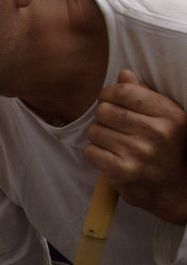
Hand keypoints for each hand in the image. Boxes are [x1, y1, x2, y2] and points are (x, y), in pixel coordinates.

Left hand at [83, 70, 186, 222]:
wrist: (174, 190)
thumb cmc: (166, 149)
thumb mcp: (165, 119)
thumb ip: (144, 95)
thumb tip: (123, 74)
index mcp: (170, 115)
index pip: (125, 91)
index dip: (109, 93)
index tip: (109, 100)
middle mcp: (156, 132)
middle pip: (104, 110)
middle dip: (102, 116)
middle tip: (112, 126)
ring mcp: (139, 153)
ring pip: (94, 131)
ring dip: (98, 136)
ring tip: (113, 143)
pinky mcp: (122, 171)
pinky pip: (90, 151)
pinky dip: (94, 153)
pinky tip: (108, 156)